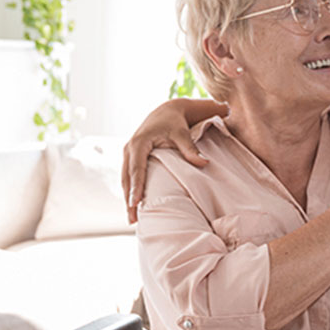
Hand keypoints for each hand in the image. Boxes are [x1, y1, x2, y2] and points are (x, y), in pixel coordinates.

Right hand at [121, 99, 209, 222]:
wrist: (167, 110)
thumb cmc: (176, 122)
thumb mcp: (183, 133)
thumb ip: (190, 149)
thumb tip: (204, 162)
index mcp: (139, 143)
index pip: (136, 169)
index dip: (136, 187)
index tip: (135, 203)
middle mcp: (129, 148)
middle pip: (127, 178)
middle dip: (129, 199)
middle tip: (132, 219)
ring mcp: (128, 153)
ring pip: (125, 179)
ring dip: (127, 197)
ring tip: (131, 218)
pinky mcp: (132, 157)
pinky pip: (128, 176)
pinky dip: (130, 190)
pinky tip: (134, 206)